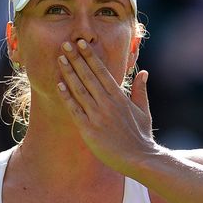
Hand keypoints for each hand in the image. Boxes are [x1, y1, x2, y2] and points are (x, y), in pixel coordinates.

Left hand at [56, 39, 155, 173]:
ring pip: (80, 90)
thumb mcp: (144, 111)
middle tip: (65, 44)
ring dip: (69, 73)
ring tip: (60, 59)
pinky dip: (67, 96)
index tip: (81, 43)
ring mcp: (97, 116)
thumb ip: (141, 90)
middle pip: (88, 76)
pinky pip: (75, 110)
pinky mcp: (89, 129)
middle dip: (76, 58)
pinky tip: (59, 85)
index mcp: (119, 97)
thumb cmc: (141, 136)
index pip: (102, 71)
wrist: (139, 159)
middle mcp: (107, 103)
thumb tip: (144, 72)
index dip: (90, 56)